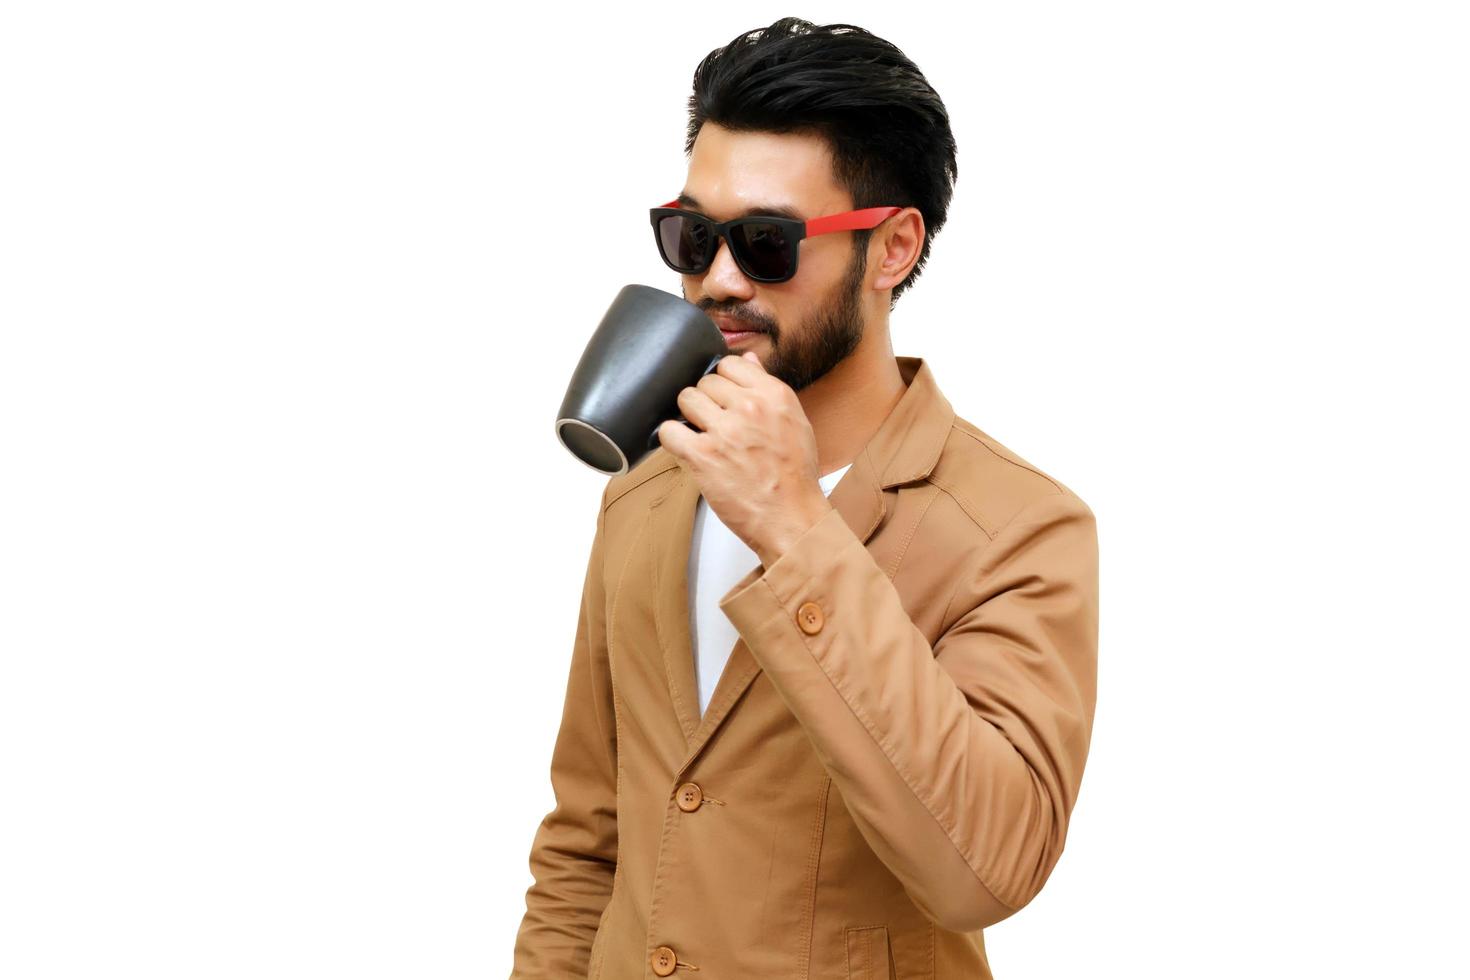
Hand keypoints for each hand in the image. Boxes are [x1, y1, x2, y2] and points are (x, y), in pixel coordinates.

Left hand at [656, 351, 833, 566]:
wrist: (792, 518)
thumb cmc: (795, 476)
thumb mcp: (795, 423)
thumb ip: (768, 390)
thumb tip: (748, 361)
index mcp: (774, 395)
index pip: (731, 364)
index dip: (723, 381)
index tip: (724, 399)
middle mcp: (749, 407)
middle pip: (706, 382)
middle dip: (706, 401)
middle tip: (714, 423)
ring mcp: (724, 431)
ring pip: (686, 399)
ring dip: (688, 416)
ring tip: (700, 434)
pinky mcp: (703, 456)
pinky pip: (669, 430)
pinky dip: (672, 437)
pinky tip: (685, 447)